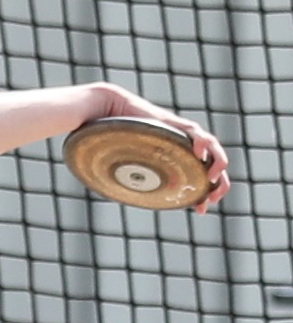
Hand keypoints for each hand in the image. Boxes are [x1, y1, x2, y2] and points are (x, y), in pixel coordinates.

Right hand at [97, 83, 231, 213]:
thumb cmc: (109, 138)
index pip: (197, 177)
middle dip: (217, 184)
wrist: (105, 111)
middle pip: (211, 165)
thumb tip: (106, 199)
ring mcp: (180, 134)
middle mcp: (182, 147)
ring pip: (212, 148)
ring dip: (217, 164)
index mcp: (173, 159)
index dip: (202, 195)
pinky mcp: (175, 123)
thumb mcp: (124, 164)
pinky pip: (196, 132)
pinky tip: (199, 154)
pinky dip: (202, 143)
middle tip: (212, 200)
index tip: (201, 210)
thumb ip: (126, 177)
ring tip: (211, 178)